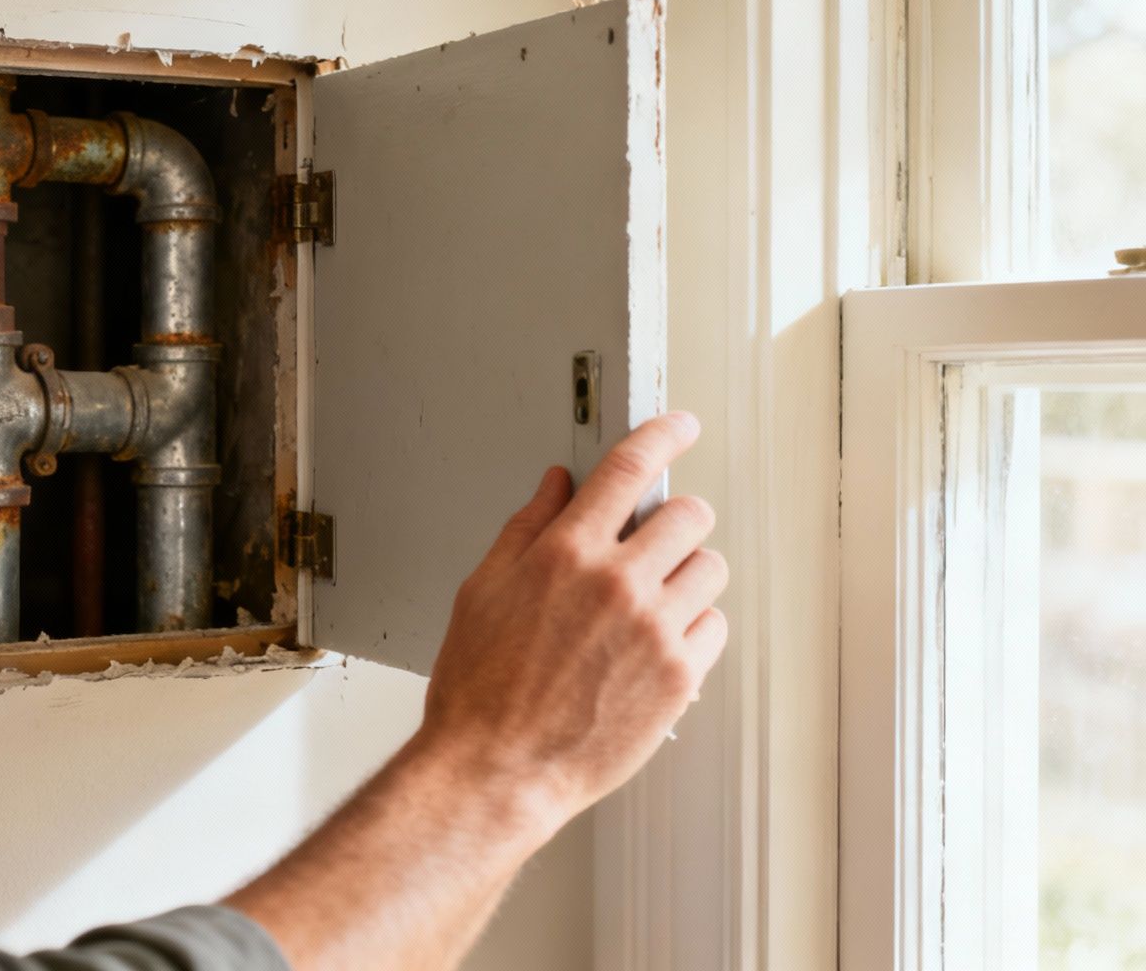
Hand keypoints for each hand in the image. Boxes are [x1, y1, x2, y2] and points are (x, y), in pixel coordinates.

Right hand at [417, 411, 728, 832]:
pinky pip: (715, 628)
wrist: (497, 769)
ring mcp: (655, 630)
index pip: (630, 469)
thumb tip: (556, 485)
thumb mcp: (482, 591)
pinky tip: (655, 647)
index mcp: (565, 554)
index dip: (663, 435)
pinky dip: (694, 630)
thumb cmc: (479, 688)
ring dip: (687, 576)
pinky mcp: (680, 676)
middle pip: (690, 515)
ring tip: (651, 604)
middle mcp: (617, 584)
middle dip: (676, 521)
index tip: (680, 426)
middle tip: (655, 542)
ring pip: (711, 570)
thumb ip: (526, 529)